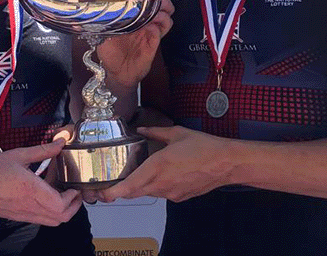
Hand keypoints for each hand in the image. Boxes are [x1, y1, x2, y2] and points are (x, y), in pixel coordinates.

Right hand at [0, 139, 80, 225]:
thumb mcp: (19, 155)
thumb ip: (42, 150)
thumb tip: (59, 143)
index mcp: (30, 190)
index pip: (60, 205)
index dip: (72, 199)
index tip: (74, 187)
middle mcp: (28, 205)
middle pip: (60, 218)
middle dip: (73, 207)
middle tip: (74, 193)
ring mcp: (23, 214)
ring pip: (51, 222)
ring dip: (62, 210)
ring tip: (60, 193)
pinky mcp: (17, 216)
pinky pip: (39, 219)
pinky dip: (48, 211)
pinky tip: (44, 195)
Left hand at [97, 0, 173, 90]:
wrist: (116, 73)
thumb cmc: (110, 53)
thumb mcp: (104, 37)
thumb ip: (109, 26)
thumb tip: (115, 15)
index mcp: (131, 17)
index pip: (141, 1)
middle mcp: (143, 22)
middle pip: (159, 7)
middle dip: (162, 3)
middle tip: (159, 4)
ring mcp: (149, 33)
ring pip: (165, 18)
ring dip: (163, 15)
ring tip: (157, 17)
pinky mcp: (154, 44)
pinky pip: (160, 33)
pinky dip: (158, 29)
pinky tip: (153, 30)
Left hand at [99, 126, 233, 202]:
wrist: (226, 163)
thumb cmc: (204, 147)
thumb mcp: (177, 133)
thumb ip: (155, 132)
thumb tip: (141, 129)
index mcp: (158, 166)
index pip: (129, 187)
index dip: (112, 193)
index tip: (101, 192)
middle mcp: (161, 183)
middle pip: (134, 193)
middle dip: (122, 190)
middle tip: (112, 182)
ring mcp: (171, 193)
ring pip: (148, 193)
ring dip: (142, 185)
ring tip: (143, 172)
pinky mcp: (179, 197)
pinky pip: (162, 193)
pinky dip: (158, 186)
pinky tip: (167, 174)